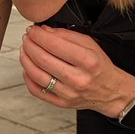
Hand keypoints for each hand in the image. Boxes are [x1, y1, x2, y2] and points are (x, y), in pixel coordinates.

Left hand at [19, 25, 134, 115]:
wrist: (110, 91)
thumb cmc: (99, 66)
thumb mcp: (90, 44)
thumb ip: (67, 35)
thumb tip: (44, 31)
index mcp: (88, 61)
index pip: (55, 44)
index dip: (38, 35)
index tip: (33, 30)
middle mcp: (78, 78)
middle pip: (43, 59)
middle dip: (29, 45)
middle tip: (26, 38)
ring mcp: (68, 93)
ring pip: (37, 75)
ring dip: (25, 59)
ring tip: (24, 50)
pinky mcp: (62, 103)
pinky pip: (37, 91)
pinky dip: (28, 78)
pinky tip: (28, 68)